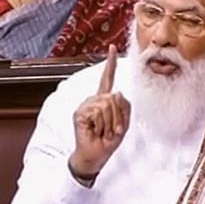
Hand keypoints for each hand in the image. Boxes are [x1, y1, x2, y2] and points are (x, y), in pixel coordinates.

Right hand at [70, 45, 130, 176]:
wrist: (96, 155)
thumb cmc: (108, 140)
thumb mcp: (124, 124)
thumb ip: (124, 107)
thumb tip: (116, 92)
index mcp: (104, 99)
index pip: (107, 78)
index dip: (110, 63)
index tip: (112, 47)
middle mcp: (94, 99)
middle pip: (113, 97)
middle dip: (118, 117)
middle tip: (112, 130)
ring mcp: (86, 105)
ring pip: (107, 105)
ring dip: (110, 123)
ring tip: (103, 132)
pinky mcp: (80, 113)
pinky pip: (98, 113)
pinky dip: (101, 126)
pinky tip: (95, 131)